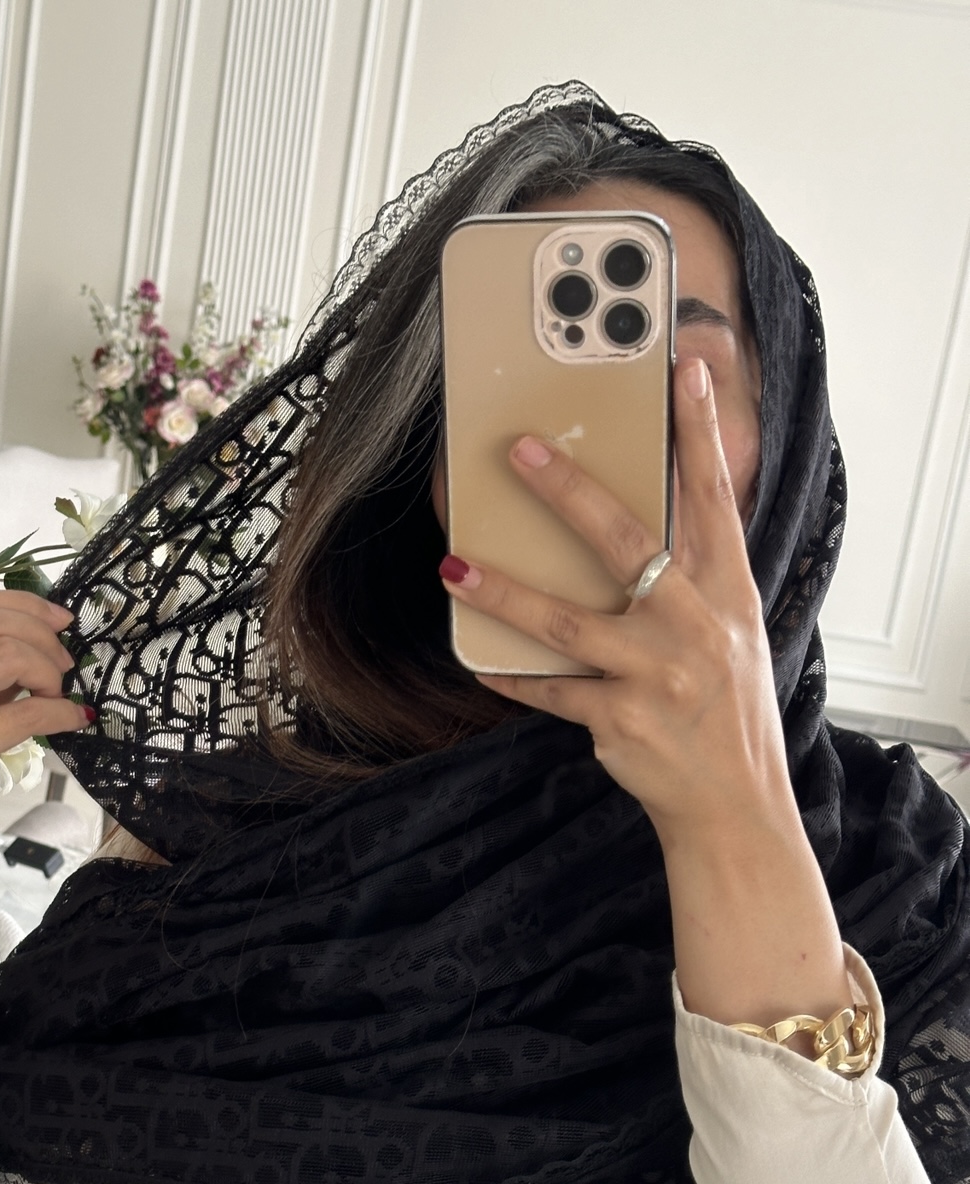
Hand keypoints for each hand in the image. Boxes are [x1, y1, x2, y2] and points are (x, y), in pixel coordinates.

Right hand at [0, 590, 88, 1030]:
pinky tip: (74, 719)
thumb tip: (25, 641)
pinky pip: (24, 710)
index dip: (18, 602)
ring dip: (50, 667)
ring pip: (5, 653)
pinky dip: (60, 710)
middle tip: (68, 658)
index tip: (55, 618)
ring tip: (63, 691)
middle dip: (40, 631)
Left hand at [439, 356, 788, 851]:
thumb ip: (691, 580)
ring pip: (566, 622)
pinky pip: (550, 691)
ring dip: (504, 591)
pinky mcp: (620, 720)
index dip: (699, 434)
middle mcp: (695, 625)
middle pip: (625, 543)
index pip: (714, 498)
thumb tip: (634, 531)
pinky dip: (513, 675)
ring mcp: (656, 674)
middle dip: (569, 492)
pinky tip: (477, 657)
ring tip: (455, 565)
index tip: (683, 372)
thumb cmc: (727, 710)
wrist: (736, 804)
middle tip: (521, 450)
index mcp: (727, 592)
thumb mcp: (731, 633)